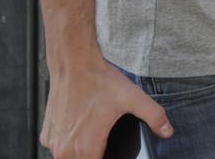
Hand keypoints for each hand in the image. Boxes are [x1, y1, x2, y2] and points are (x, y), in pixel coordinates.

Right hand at [40, 55, 172, 158]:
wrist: (74, 64)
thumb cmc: (98, 81)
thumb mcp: (134, 98)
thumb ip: (154, 116)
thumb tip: (167, 131)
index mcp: (86, 147)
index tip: (112, 152)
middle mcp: (65, 149)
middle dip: (96, 157)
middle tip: (104, 141)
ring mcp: (53, 142)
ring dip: (81, 153)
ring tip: (94, 135)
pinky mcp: (47, 134)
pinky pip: (58, 148)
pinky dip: (69, 144)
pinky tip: (80, 129)